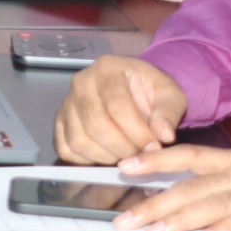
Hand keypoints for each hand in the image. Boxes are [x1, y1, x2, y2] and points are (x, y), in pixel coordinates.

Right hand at [55, 57, 187, 164]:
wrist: (133, 89)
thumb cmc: (151, 91)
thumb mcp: (170, 94)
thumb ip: (169, 112)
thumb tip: (164, 135)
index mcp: (108, 69)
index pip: (117, 105)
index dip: (137, 132)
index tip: (154, 147)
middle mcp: (81, 83)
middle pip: (95, 124)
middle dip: (122, 148)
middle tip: (140, 155)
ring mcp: (67, 103)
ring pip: (79, 140)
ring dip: (106, 157)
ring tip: (126, 155)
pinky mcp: (60, 122)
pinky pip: (66, 149)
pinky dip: (86, 161)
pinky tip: (107, 156)